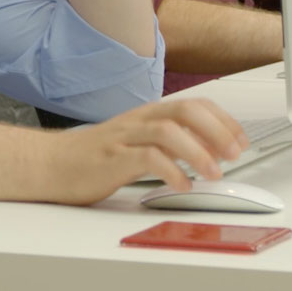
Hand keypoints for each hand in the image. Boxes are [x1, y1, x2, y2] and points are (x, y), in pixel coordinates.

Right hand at [42, 99, 249, 204]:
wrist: (49, 165)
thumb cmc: (92, 159)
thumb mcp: (137, 146)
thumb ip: (168, 146)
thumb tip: (204, 154)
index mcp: (148, 116)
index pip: (194, 105)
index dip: (223, 120)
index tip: (241, 140)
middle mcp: (139, 121)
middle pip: (186, 110)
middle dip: (217, 130)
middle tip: (235, 154)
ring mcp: (125, 137)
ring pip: (169, 131)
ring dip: (198, 152)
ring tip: (213, 173)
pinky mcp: (112, 158)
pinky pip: (147, 157)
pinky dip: (171, 171)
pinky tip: (181, 185)